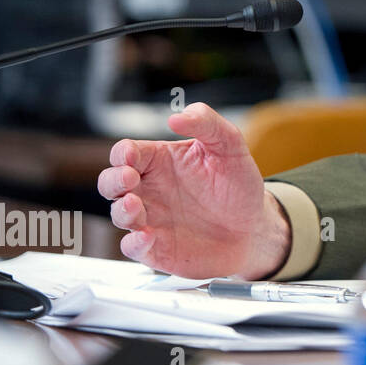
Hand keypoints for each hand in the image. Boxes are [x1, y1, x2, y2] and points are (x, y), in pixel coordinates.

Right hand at [96, 102, 290, 278]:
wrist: (254, 228)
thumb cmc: (238, 186)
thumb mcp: (230, 147)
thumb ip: (207, 123)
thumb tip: (177, 116)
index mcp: (160, 161)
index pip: (127, 152)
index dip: (123, 153)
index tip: (131, 157)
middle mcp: (149, 190)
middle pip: (111, 182)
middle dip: (113, 180)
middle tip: (129, 179)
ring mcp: (150, 219)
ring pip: (118, 214)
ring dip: (121, 210)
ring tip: (135, 205)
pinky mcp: (156, 248)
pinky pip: (133, 247)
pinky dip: (134, 243)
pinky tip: (147, 236)